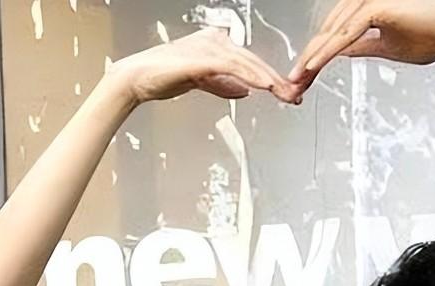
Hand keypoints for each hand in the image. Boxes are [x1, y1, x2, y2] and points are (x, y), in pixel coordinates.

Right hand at [108, 28, 299, 105]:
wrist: (138, 78)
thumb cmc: (165, 77)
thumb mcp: (202, 82)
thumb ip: (224, 84)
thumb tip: (245, 90)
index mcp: (216, 45)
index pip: (251, 62)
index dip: (271, 78)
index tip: (288, 93)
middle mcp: (215, 41)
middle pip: (254, 61)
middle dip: (277, 80)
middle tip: (296, 95)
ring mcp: (208, 47)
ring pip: (247, 63)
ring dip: (269, 79)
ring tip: (286, 93)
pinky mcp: (201, 58)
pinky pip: (232, 67)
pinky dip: (251, 76)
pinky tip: (265, 86)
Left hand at [289, 0, 434, 89]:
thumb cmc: (431, 36)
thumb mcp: (387, 47)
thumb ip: (362, 47)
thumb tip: (343, 53)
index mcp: (365, 11)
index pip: (333, 36)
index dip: (316, 58)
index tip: (303, 80)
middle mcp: (363, 2)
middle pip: (327, 32)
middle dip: (308, 60)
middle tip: (292, 84)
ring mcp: (369, 1)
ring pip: (332, 32)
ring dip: (313, 56)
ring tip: (298, 77)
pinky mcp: (377, 6)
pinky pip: (346, 32)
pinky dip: (328, 50)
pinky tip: (316, 64)